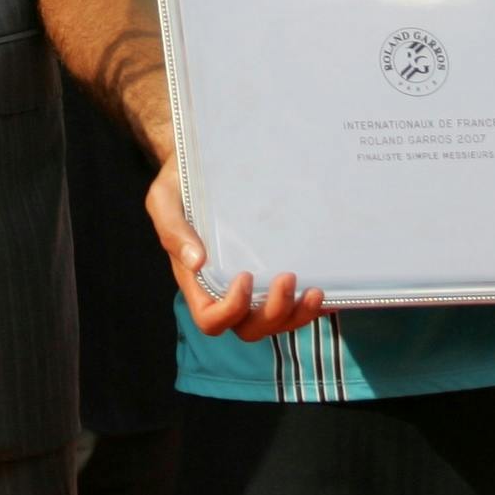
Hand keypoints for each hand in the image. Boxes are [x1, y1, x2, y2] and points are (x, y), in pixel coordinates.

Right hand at [145, 156, 325, 341]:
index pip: (211, 319)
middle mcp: (224, 291)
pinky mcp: (270, 272)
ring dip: (296, 315)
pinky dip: (310, 307)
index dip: (231, 311)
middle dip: (272, 314)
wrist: (201, 165)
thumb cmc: (180, 184)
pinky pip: (291, 305)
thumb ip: (173, 229)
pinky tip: (328, 293)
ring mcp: (250, 286)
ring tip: (315, 291)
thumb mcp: (165, 199)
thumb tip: (196, 261)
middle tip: (288, 277)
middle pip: (249, 328)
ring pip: (274, 323)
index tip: (245, 277)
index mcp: (196, 281)